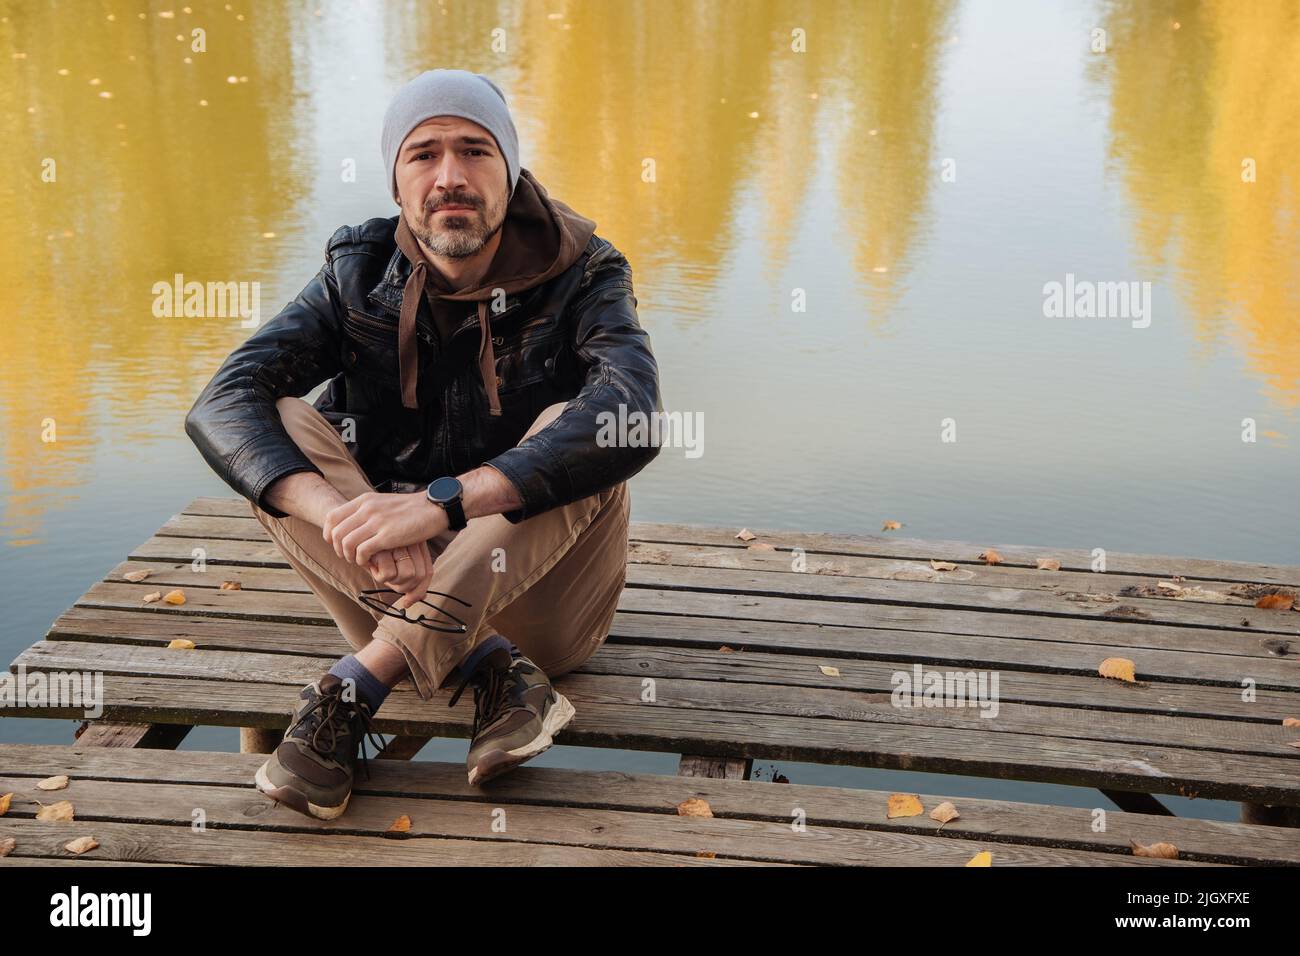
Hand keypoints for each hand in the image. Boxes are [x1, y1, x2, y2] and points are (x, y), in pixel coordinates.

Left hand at [323, 491, 447, 568]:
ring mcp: (376, 522)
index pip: (332, 517)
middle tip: (349, 556)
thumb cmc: (411, 509)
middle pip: (336, 532)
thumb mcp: (383, 503)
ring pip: (346, 543)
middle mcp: (367, 509)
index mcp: (364, 500)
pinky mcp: (387, 536)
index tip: (338, 544)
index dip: (330, 534)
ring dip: (349, 556)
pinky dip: (362, 560)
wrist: (433, 508)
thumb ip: (367, 510)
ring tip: (360, 560)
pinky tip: (371, 562)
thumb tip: (353, 522)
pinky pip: (362, 551)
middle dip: (338, 549)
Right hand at [367, 544, 434, 610]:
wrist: (352, 535)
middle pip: (419, 577)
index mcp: (417, 545)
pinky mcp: (385, 546)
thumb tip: (414, 600)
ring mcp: (400, 543)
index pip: (427, 573)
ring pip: (407, 575)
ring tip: (379, 569)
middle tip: (387, 578)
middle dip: (402, 585)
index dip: (419, 591)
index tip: (407, 602)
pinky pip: (389, 574)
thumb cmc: (374, 554)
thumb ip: (406, 581)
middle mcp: (412, 542)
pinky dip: (378, 573)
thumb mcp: (392, 567)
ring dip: (390, 579)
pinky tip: (371, 564)